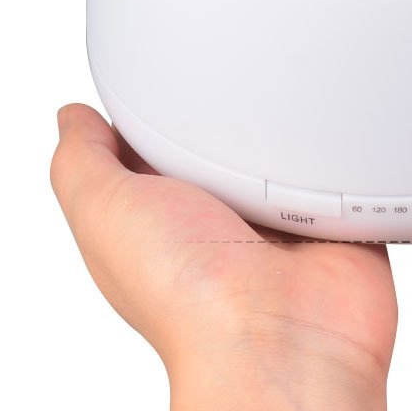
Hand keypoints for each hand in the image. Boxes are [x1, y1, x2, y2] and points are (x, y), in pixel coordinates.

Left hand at [51, 105, 395, 410]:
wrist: (282, 337)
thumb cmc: (190, 296)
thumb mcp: (104, 210)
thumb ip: (81, 161)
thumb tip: (73, 117)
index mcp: (165, 216)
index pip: (154, 145)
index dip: (154, 108)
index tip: (162, 73)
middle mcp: (221, 218)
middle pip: (222, 138)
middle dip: (227, 106)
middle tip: (233, 75)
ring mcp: (280, 220)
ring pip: (284, 145)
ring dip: (287, 125)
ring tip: (286, 107)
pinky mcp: (332, 216)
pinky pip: (338, 161)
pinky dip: (336, 147)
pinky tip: (328, 135)